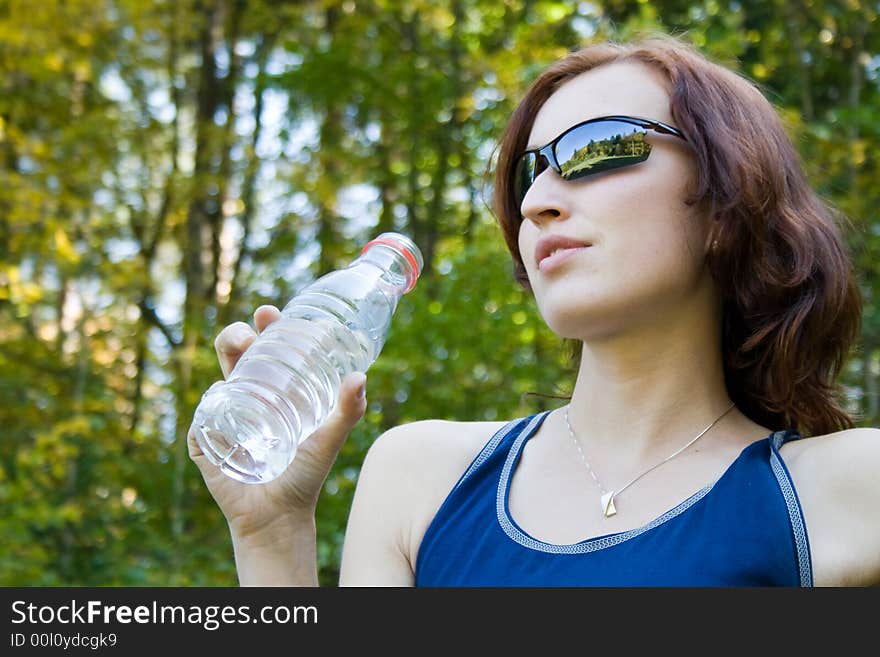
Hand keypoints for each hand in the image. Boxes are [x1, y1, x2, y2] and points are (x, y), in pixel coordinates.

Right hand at [188, 304, 367, 539]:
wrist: (279, 518)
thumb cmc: (305, 475)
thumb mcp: (330, 438)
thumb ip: (348, 411)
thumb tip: (359, 376)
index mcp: (273, 391)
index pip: (266, 349)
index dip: (265, 328)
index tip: (269, 313)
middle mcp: (246, 399)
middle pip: (234, 357)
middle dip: (235, 336)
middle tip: (249, 334)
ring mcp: (223, 421)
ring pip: (215, 382)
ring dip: (221, 364)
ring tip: (237, 355)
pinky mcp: (206, 447)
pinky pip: (200, 426)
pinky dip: (204, 416)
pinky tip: (217, 405)